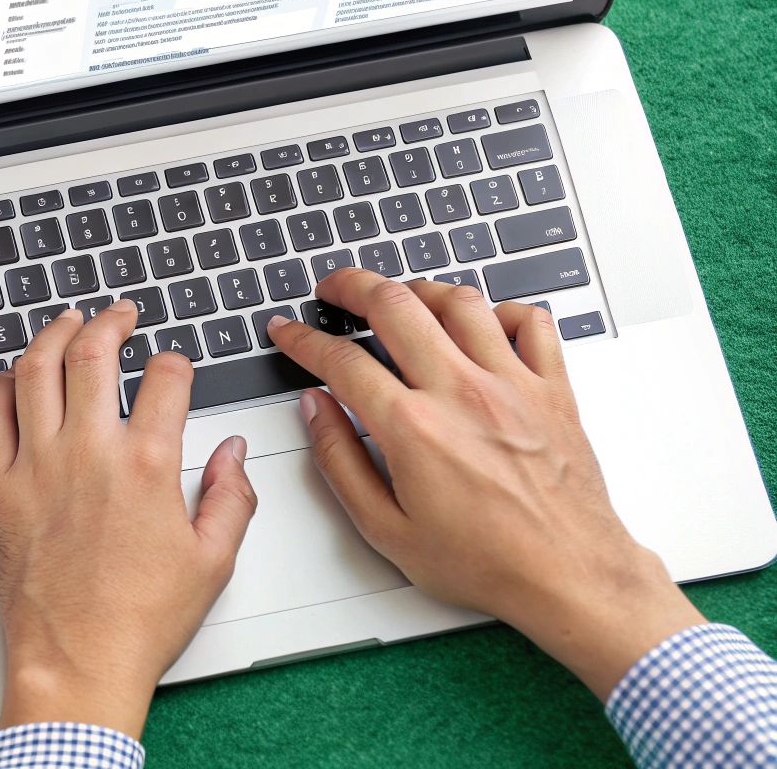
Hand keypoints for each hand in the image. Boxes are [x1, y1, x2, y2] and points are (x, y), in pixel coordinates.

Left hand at [0, 298, 257, 738]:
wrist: (75, 662)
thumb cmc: (139, 621)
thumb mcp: (213, 562)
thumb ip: (233, 495)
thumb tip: (235, 452)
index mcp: (148, 466)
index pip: (166, 379)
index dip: (174, 362)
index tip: (173, 365)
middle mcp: (89, 453)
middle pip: (93, 354)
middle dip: (110, 322)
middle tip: (118, 314)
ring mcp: (36, 466)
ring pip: (35, 370)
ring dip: (53, 335)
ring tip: (68, 323)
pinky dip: (1, 384)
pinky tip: (14, 377)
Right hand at [266, 270, 702, 697]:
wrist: (570, 576)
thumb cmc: (487, 562)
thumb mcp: (387, 530)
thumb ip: (340, 462)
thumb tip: (317, 411)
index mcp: (413, 428)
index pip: (341, 359)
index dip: (303, 338)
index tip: (290, 332)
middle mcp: (461, 392)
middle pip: (395, 304)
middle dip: (352, 286)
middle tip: (334, 290)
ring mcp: (511, 384)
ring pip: (459, 301)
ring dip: (419, 290)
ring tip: (400, 298)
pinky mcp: (552, 389)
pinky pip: (530, 321)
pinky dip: (500, 311)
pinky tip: (481, 324)